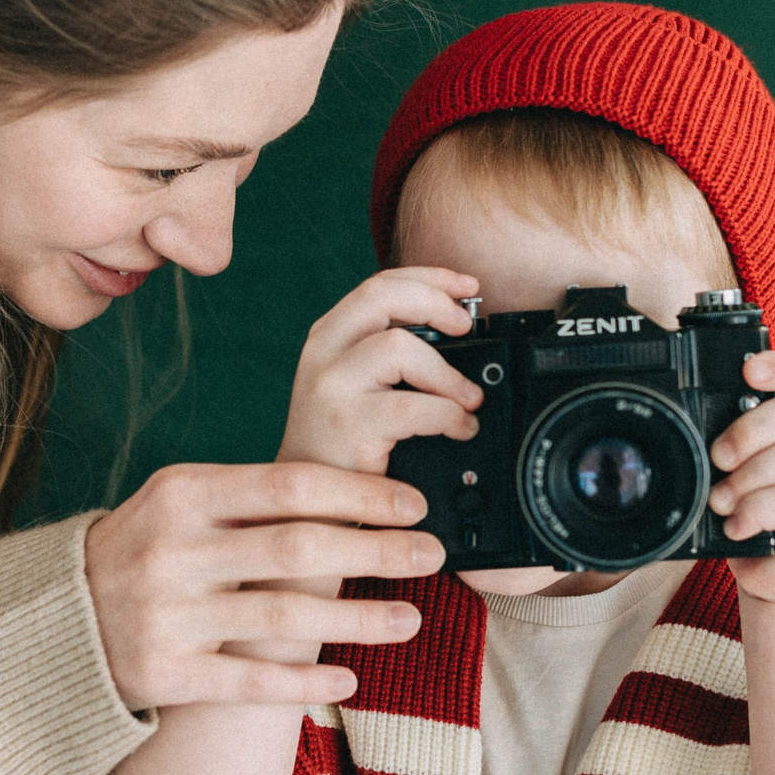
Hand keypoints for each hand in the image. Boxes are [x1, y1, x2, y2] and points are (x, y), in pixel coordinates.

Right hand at [85, 462, 443, 709]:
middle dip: (376, 551)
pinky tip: (350, 677)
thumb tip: (355, 487)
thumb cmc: (145, 548)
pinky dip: (305, 681)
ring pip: (285, 620)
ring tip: (412, 616)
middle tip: (431, 553)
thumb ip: (251, 495)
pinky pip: (251, 682)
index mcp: (183, 495)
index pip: (290, 486)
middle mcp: (174, 552)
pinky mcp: (167, 675)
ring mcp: (170, 616)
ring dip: (359, 619)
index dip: (360, 494)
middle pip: (298, 551)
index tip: (414, 503)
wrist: (59, 620)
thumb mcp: (180, 502)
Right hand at [278, 267, 484, 473]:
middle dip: (436, 303)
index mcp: (329, 335)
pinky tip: (459, 426)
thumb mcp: (355, 382)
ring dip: (447, 373)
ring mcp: (331, 386)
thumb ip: (388, 352)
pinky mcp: (348, 424)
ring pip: (398, 346)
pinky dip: (448, 413)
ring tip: (468, 398)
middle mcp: (324, 352)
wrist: (306, 496)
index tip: (467, 286)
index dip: (429, 277)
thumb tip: (457, 331)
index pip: (379, 284)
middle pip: (382, 297)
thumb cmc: (340, 440)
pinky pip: (412, 406)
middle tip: (466, 328)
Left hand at [709, 351, 774, 603]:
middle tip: (717, 458)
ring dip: (750, 475)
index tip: (747, 370)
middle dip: (749, 429)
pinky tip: (736, 525)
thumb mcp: (737, 472)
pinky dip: (756, 511)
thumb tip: (694, 427)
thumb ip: (730, 443)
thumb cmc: (754, 515)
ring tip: (721, 500)